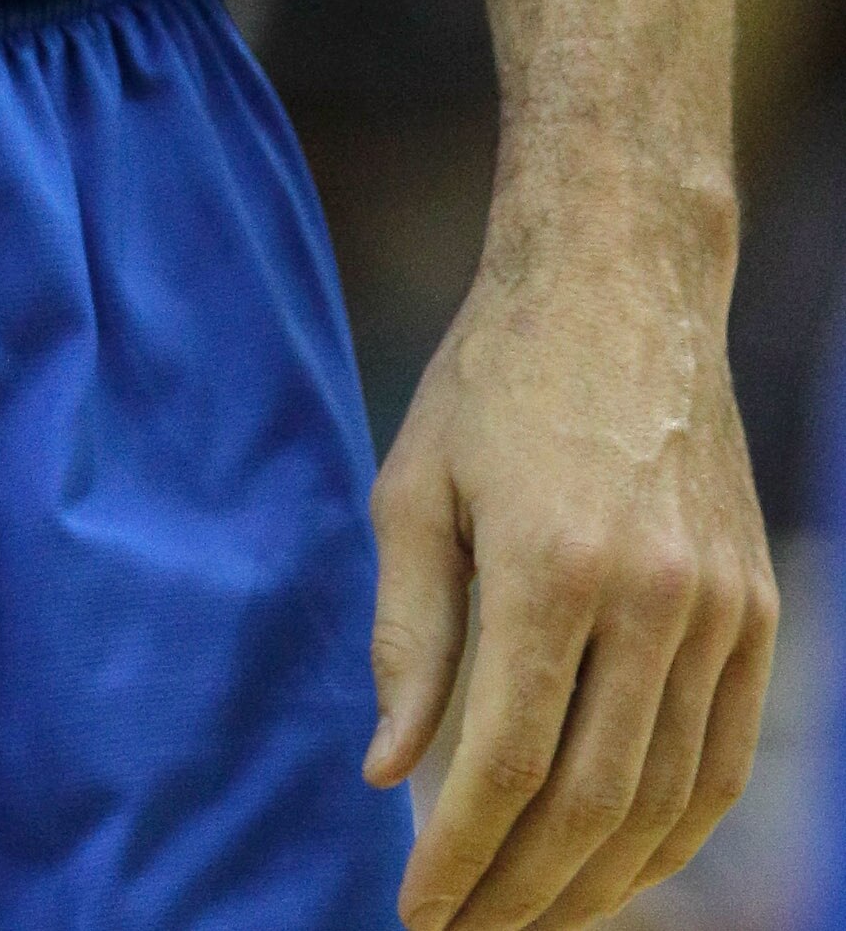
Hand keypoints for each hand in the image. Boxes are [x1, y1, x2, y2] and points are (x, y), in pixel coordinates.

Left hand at [365, 202, 773, 928]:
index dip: (462, 855)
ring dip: (601, 882)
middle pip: (593, 801)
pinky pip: (723, 757)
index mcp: (550, 563)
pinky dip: (674, 831)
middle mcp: (651, 595)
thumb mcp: (414, 485)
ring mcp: (720, 605)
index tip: (418, 915)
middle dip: (524, 890)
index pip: (509, 762)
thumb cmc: (494, 377)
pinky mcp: (758, 604)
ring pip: (668, 796)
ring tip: (532, 918)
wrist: (619, 280)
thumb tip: (389, 773)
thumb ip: (406, 634)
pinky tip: (622, 866)